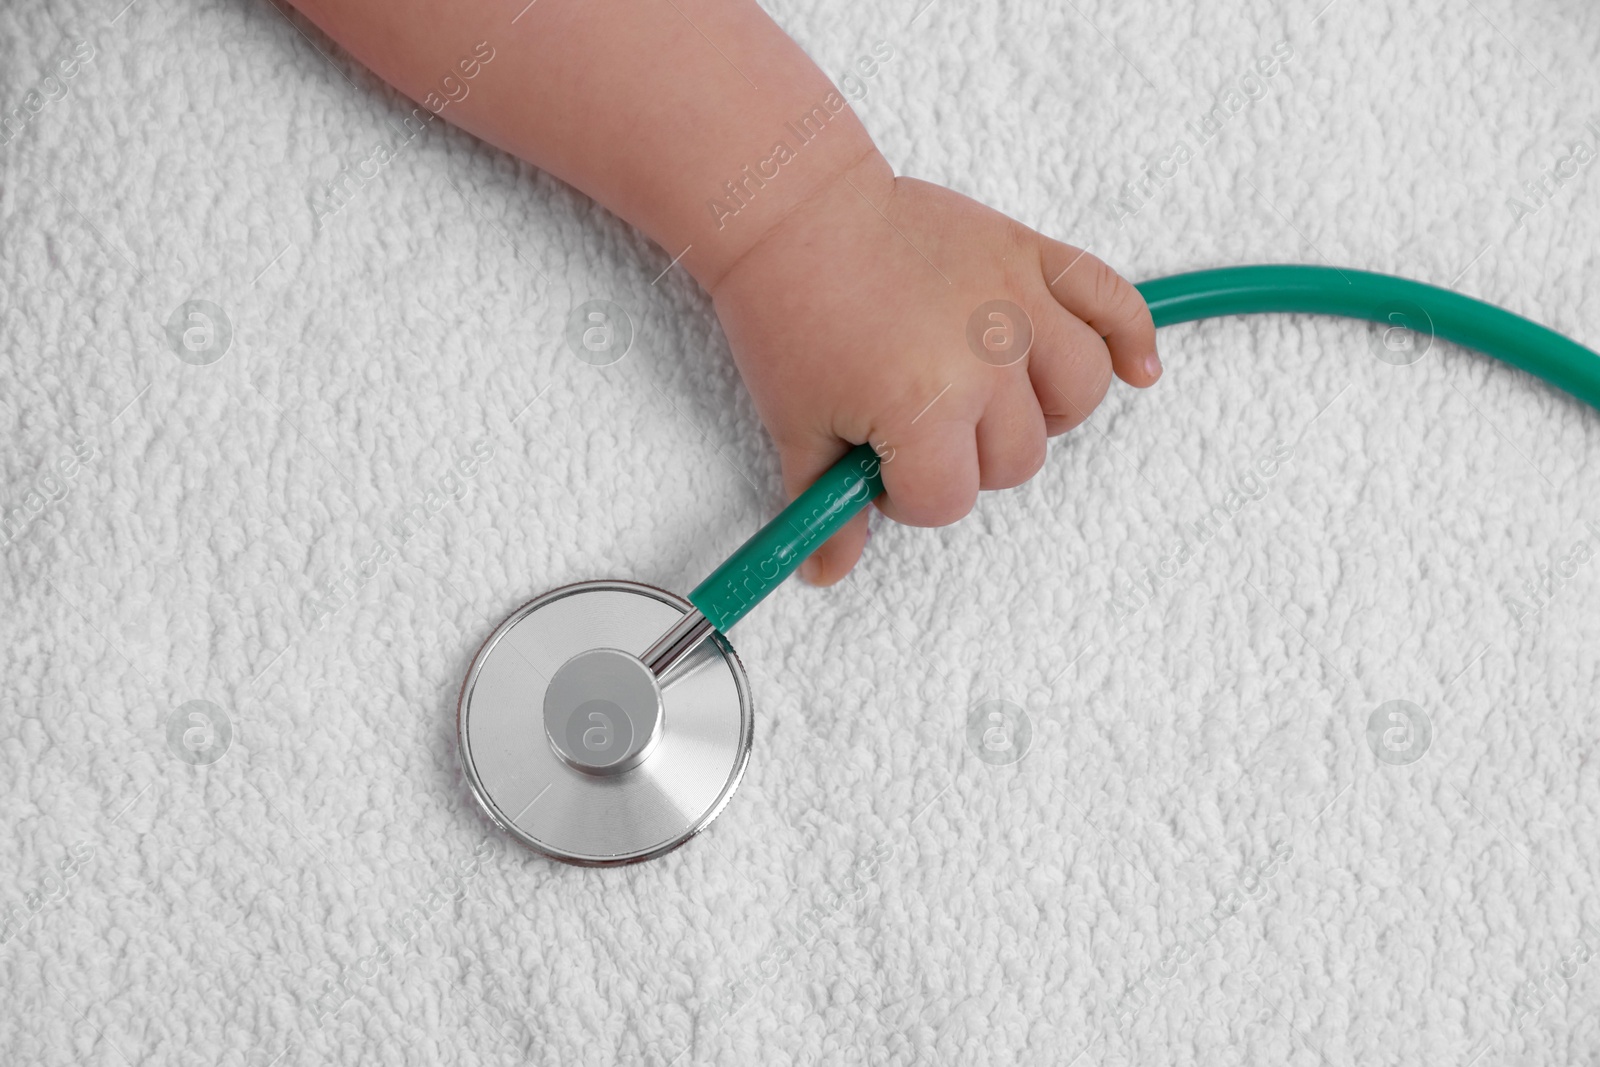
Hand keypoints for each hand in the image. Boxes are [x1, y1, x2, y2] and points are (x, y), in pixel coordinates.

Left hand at [707, 150, 1160, 585]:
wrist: (792, 213)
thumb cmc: (789, 315)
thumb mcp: (796, 425)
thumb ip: (825, 507)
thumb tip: (825, 572)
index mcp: (927, 408)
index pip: (949, 499)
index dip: (908, 495)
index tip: (876, 464)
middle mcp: (988, 360)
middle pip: (1014, 458)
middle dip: (965, 458)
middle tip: (914, 424)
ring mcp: (1017, 304)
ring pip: (1077, 394)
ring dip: (1043, 413)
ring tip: (995, 402)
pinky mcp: (1030, 256)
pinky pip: (1109, 298)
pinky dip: (1132, 335)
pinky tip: (1138, 368)